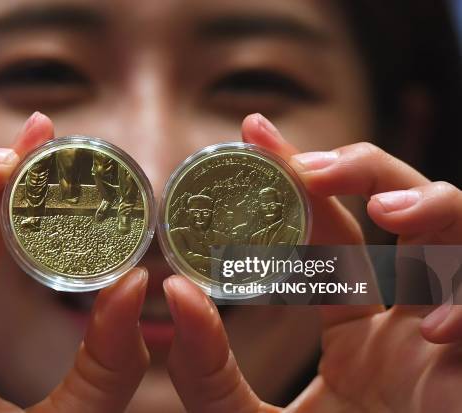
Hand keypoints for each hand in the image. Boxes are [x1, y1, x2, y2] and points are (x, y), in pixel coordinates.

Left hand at [163, 113, 461, 411]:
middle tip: (306, 164)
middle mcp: (410, 312)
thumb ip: (206, 372)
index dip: (298, 179)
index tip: (253, 133)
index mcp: (358, 322)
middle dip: (359, 170)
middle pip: (398, 208)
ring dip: (433, 208)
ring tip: (384, 214)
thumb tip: (174, 293)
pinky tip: (433, 332)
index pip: (329, 230)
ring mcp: (454, 328)